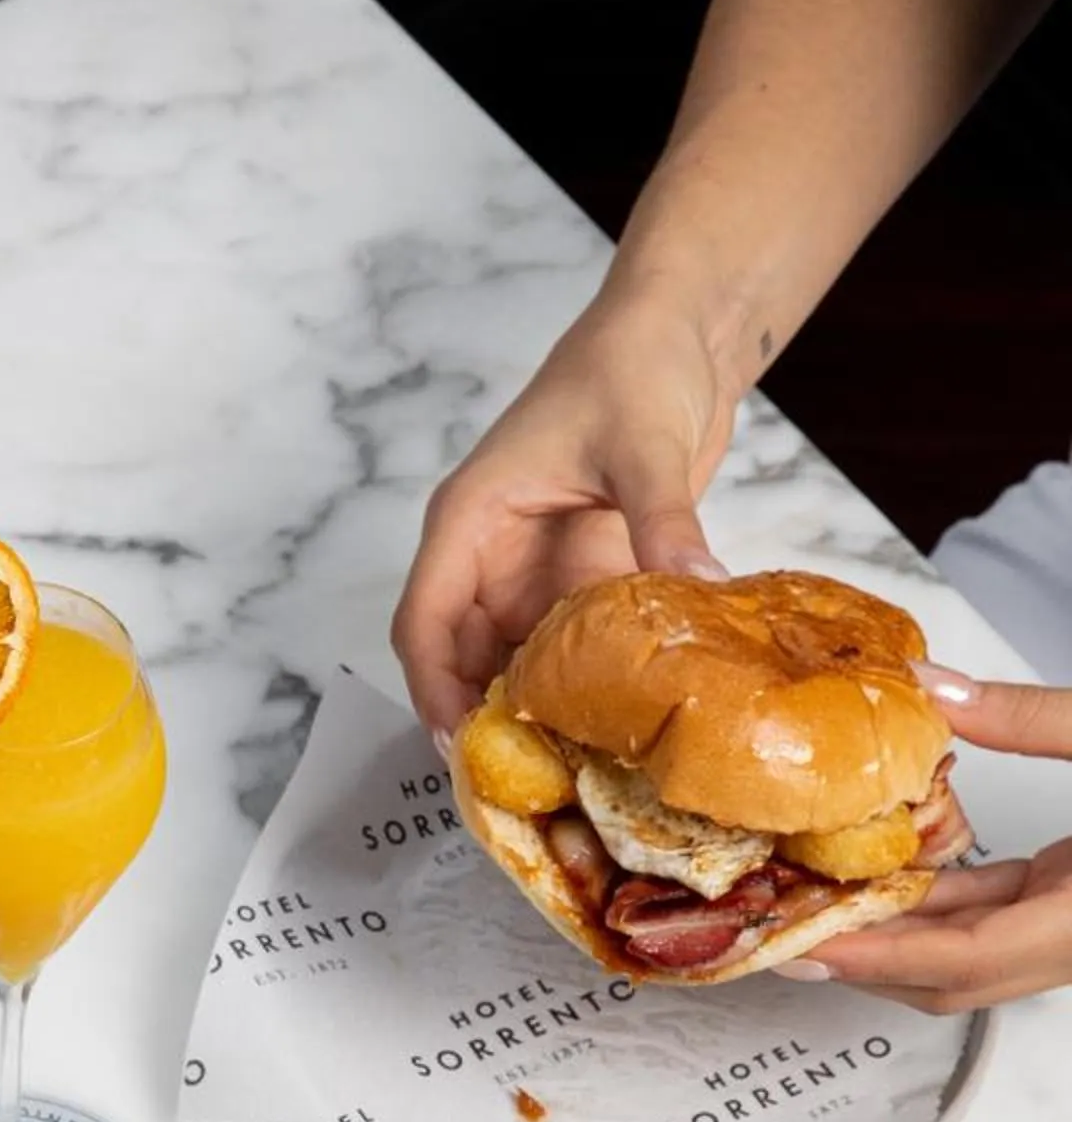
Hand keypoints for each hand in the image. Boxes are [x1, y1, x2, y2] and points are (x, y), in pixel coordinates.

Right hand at [391, 290, 735, 730]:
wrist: (678, 334)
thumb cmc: (632, 365)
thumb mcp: (643, 446)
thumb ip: (663, 521)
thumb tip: (697, 586)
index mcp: (470, 519)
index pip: (425, 621)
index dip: (434, 690)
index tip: (462, 746)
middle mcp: (490, 554)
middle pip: (462, 657)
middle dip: (485, 720)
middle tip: (524, 787)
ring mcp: (536, 570)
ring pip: (515, 661)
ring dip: (535, 712)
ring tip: (571, 773)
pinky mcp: (584, 577)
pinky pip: (570, 647)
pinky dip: (584, 687)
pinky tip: (616, 728)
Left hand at [807, 672, 1071, 1008]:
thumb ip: (1027, 717)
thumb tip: (931, 685)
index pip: (966, 957)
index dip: (879, 957)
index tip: (807, 946)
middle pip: (954, 975)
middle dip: (866, 958)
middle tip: (785, 930)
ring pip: (970, 952)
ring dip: (896, 931)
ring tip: (818, 901)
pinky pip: (994, 918)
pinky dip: (940, 904)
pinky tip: (891, 875)